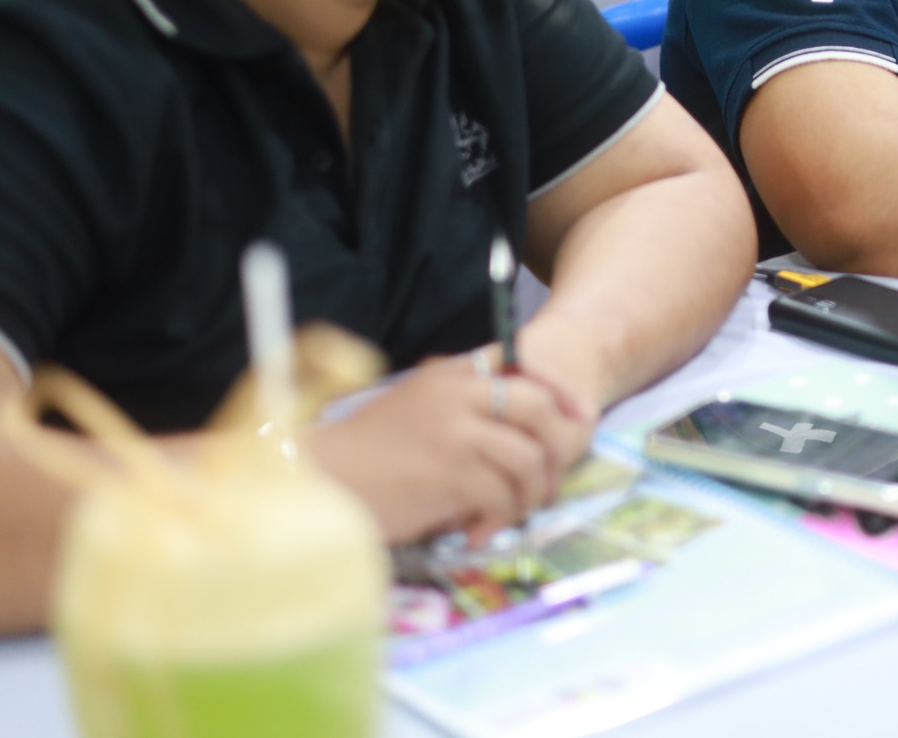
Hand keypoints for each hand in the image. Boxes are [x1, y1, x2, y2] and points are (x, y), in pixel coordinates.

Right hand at [307, 353, 593, 545]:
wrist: (319, 480)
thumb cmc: (368, 452)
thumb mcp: (419, 408)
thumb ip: (464, 406)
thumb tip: (524, 430)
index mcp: (452, 373)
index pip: (525, 365)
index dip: (560, 391)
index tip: (578, 417)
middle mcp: (459, 394)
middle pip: (539, 409)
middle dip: (556, 449)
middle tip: (547, 482)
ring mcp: (457, 433)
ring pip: (528, 459)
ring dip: (528, 494)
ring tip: (507, 515)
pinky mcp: (450, 474)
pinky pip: (502, 496)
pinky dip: (498, 519)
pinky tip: (478, 531)